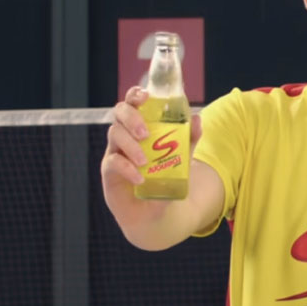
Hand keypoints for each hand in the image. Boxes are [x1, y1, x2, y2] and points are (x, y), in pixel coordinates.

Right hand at [100, 87, 201, 213]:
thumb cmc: (166, 177)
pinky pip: (112, 163)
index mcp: (140, 126)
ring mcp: (116, 152)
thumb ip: (189, 139)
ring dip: (131, 146)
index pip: (133, 103)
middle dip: (131, 118)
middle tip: (145, 133)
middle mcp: (125, 135)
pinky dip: (126, 168)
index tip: (145, 96)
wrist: (156, 210)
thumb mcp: (182, 157)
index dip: (135, 95)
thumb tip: (197, 118)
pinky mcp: (109, 172)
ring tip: (145, 161)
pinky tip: (140, 178)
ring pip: (115, 135)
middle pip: (119, 113)